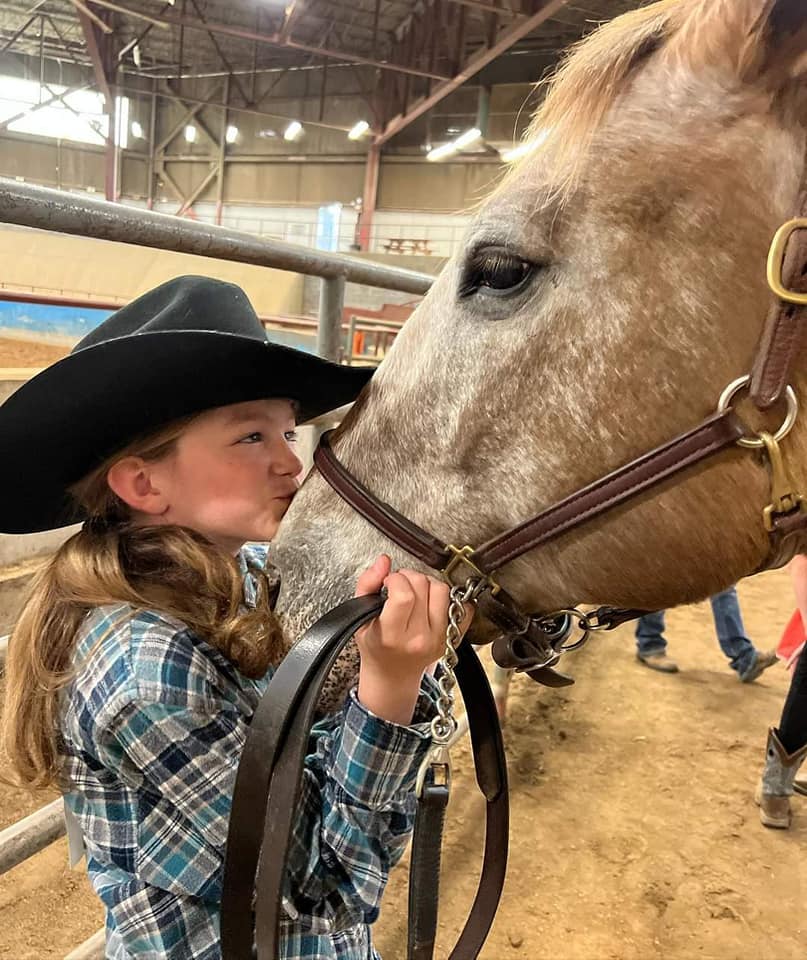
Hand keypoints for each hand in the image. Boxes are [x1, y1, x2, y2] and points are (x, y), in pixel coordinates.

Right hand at [353, 556, 472, 724]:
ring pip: (442, 590)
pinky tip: (432, 602)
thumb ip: (367, 585)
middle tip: (400, 585)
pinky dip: (449, 598)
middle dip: (409, 577)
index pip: (404, 595)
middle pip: (423, 586)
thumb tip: (383, 561)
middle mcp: (418, 638)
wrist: (392, 675)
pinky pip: (462, 606)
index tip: (389, 581)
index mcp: (392, 635)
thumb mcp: (361, 619)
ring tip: (415, 593)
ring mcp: (438, 638)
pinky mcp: (451, 638)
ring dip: (427, 584)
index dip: (396, 579)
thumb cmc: (375, 647)